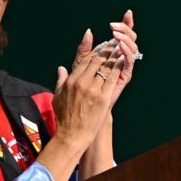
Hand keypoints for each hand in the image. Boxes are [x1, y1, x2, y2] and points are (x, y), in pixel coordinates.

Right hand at [51, 29, 119, 150]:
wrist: (72, 136)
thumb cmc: (64, 118)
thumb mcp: (58, 96)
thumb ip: (60, 80)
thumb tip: (61, 68)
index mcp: (71, 81)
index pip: (86, 60)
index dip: (96, 52)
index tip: (103, 46)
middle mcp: (82, 83)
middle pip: (97, 61)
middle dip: (106, 51)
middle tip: (114, 44)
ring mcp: (93, 90)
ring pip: (106, 67)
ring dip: (114, 57)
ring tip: (120, 49)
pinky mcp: (103, 98)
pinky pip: (112, 79)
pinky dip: (118, 68)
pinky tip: (123, 61)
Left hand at [89, 9, 137, 109]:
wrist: (84, 106)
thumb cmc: (80, 87)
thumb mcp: (80, 63)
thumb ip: (84, 48)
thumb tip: (88, 31)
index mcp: (112, 53)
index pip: (123, 35)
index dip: (127, 23)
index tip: (128, 12)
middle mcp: (120, 58)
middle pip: (131, 39)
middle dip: (127, 28)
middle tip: (114, 26)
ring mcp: (123, 67)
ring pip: (133, 48)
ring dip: (126, 38)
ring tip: (115, 35)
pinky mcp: (124, 76)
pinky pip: (129, 62)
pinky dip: (127, 52)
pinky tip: (120, 45)